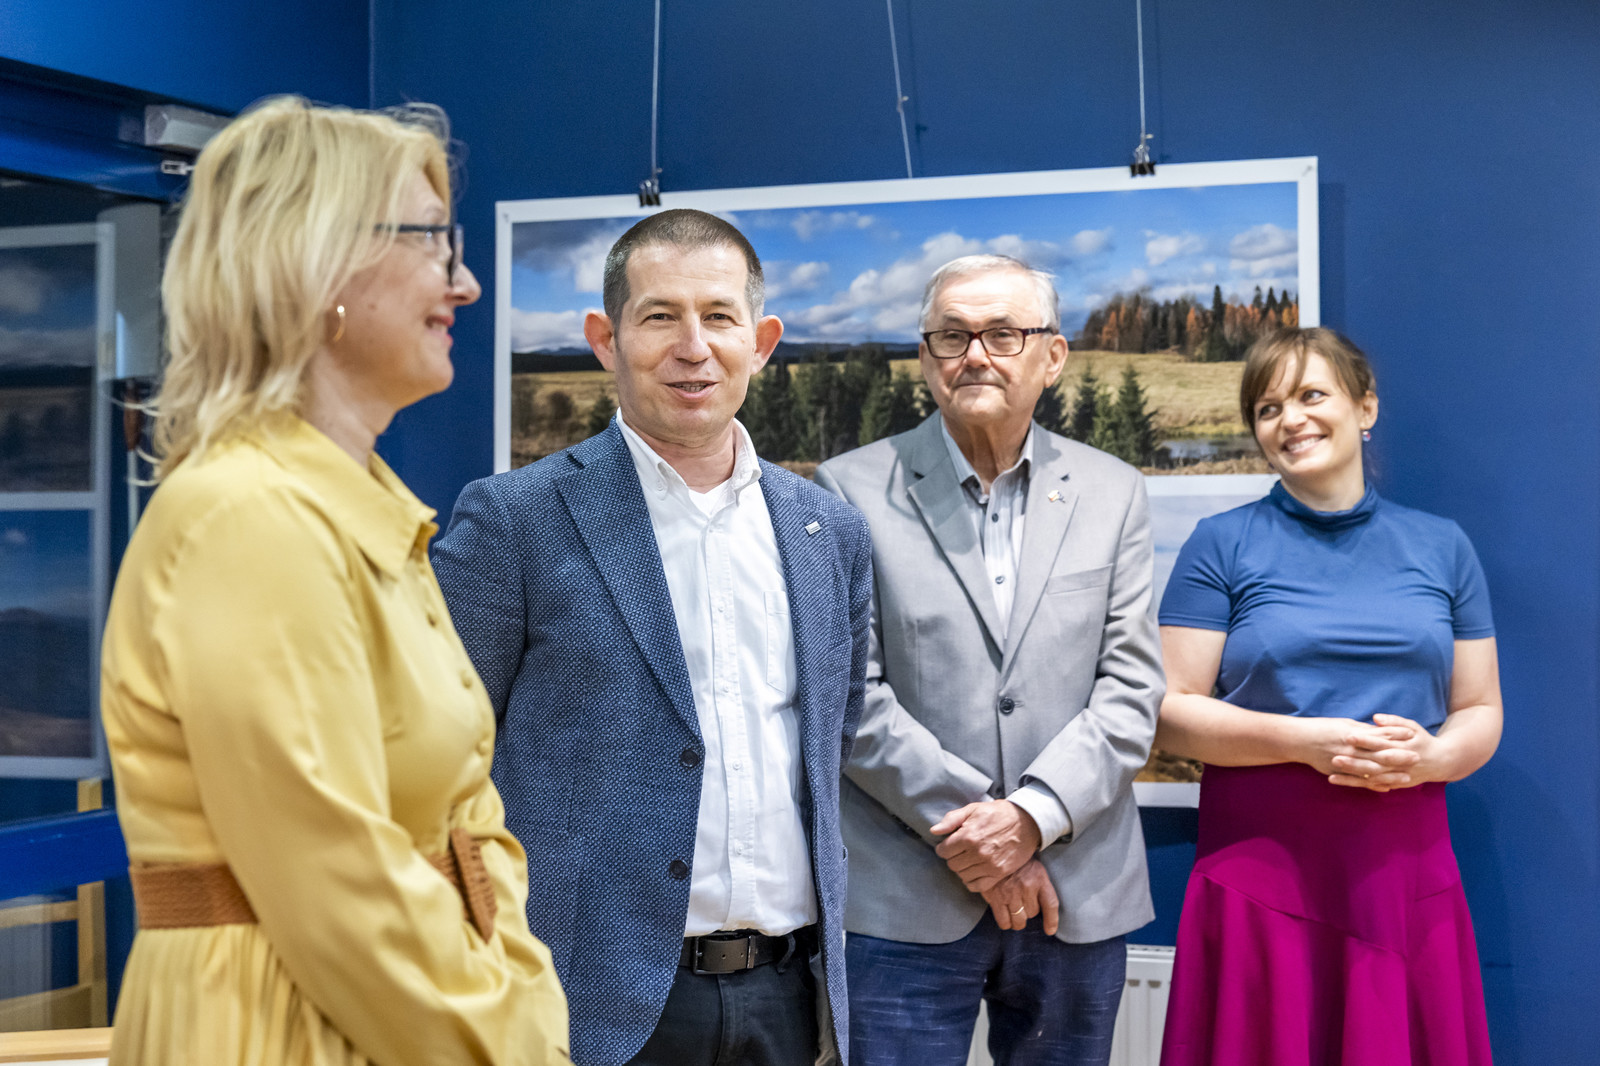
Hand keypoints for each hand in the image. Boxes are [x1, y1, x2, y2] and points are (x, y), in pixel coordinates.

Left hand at [930, 799, 1041, 892]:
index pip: (943, 851)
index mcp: (968, 836)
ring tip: (968, 860)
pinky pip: (977, 886)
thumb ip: (951, 819)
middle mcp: (977, 853)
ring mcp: (989, 865)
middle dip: (952, 858)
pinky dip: (972, 881)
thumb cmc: (998, 813)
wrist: (1026, 822)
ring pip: (963, 876)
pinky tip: (974, 872)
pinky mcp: (999, 873)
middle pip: (952, 865)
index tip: (949, 845)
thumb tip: (934, 831)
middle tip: (960, 851)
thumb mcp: (973, 809)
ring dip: (962, 869)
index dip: (943, 848)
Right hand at [982, 859, 1058, 934]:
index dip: (1051, 920)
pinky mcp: (996, 898)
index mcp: (1039, 877)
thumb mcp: (1033, 867)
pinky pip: (1004, 922)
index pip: (1050, 904)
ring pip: (1019, 920)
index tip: (1049, 930)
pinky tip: (1004, 914)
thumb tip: (1043, 909)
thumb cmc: (1015, 862)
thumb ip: (1040, 885)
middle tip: (1021, 899)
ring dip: (1017, 918)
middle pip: (1033, 913)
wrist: (993, 849)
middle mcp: (1027, 886)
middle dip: (1028, 910)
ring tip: (1013, 908)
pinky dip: (1005, 922)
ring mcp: (1010, 893)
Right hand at [1295, 716, 1418, 791]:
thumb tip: (1381, 731)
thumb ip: (1363, 730)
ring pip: (1372, 771)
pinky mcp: (1339, 773)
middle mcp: (1351, 749)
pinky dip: (1373, 785)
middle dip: (1400, 757)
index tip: (1412, 735)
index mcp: (1353, 735)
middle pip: (1380, 754)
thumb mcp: (1344, 724)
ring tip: (1407, 778)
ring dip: (1391, 775)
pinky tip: (1386, 788)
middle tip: (1417, 758)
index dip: (1396, 735)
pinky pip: (1359, 782)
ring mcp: (1345, 763)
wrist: (1299, 740)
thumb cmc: (1322, 729)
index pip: (1379, 735)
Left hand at [1329, 713, 1447, 789]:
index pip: (1382, 743)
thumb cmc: (1422, 740)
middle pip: (1375, 763)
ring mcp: (1396, 776)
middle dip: (1355, 761)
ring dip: (1351, 776)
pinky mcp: (1392, 784)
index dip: (1366, 740)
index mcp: (1404, 747)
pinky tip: (1336, 781)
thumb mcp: (1413, 727)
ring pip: (1371, 778)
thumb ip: (1394, 722)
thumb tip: (1375, 717)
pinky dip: (1355, 784)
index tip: (1349, 735)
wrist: (1441, 762)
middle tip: (1335, 757)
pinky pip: (1371, 786)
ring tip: (1331, 772)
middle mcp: (1399, 764)